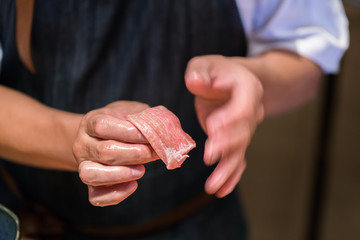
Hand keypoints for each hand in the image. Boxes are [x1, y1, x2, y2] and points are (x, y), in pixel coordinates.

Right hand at [73, 101, 158, 205]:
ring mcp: (83, 166)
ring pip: (92, 175)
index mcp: (91, 122)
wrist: (100, 136)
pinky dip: (116, 195)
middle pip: (104, 152)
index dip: (128, 132)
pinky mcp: (90, 186)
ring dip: (121, 174)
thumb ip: (146, 117)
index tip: (148, 136)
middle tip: (153, 153)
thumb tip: (165, 128)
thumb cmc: (121, 122)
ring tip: (141, 170)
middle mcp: (83, 144)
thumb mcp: (132, 112)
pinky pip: (96, 198)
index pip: (103, 127)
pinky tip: (133, 185)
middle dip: (134, 154)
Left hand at [185, 55, 263, 197]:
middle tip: (209, 155)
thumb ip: (199, 71)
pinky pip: (237, 158)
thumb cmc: (215, 71)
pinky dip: (231, 175)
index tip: (213, 126)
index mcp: (248, 88)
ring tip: (213, 186)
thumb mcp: (204, 64)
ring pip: (239, 150)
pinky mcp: (237, 139)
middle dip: (226, 145)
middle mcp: (252, 110)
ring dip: (227, 168)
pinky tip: (221, 189)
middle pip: (242, 132)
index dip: (231, 118)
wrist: (230, 81)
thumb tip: (195, 82)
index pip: (243, 107)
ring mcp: (247, 127)